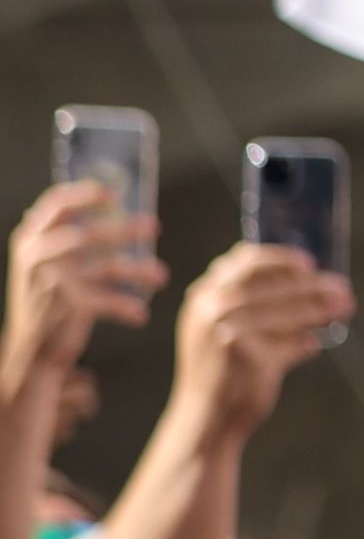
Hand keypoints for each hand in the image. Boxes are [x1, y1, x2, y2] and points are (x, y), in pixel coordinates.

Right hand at [5, 184, 158, 400]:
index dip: (85, 194)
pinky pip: (106, 301)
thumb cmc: (46, 297)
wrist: (27, 345)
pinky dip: (125, 308)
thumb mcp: (47, 263)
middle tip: (155, 226)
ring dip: (138, 270)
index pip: (55, 206)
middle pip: (89, 235)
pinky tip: (140, 315)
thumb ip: (70, 237)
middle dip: (125, 230)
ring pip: (106, 267)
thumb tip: (118, 210)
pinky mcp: (65, 305)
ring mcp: (51, 280)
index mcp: (30, 239)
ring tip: (161, 276)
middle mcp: (37, 256)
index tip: (113, 193)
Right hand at [169, 240, 345, 437]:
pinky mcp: (247, 357)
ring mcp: (226, 332)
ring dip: (319, 310)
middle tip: (343, 289)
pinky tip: (313, 345)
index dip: (281, 258)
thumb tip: (310, 281)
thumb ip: (248, 303)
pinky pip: (289, 344)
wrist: (205, 419)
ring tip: (343, 308)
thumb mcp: (218, 329)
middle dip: (313, 285)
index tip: (309, 263)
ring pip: (287, 312)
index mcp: (203, 297)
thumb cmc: (221, 371)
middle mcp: (210, 309)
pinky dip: (304, 344)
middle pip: (274, 284)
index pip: (244, 261)